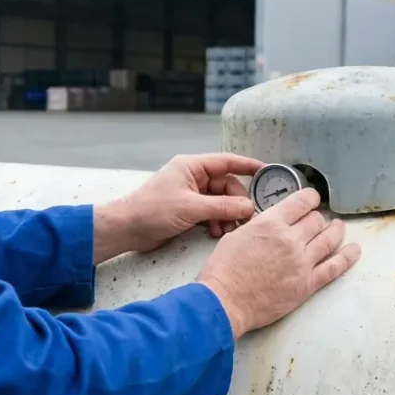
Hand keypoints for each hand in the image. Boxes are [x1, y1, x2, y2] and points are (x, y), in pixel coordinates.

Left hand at [96, 153, 264, 261]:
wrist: (128, 228)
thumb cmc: (152, 210)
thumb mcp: (191, 208)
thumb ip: (222, 207)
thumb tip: (248, 208)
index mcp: (192, 166)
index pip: (227, 161)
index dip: (248, 165)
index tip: (266, 171)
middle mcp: (193, 177)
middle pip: (227, 186)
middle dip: (236, 202)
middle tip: (244, 219)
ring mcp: (191, 194)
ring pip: (220, 201)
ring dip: (227, 215)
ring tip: (226, 230)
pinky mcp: (188, 210)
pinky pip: (212, 213)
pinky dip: (217, 222)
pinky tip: (216, 233)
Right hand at [196, 188, 360, 339]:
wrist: (225, 301)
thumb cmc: (223, 271)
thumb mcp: (236, 235)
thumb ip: (258, 227)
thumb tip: (269, 225)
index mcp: (271, 223)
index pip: (301, 201)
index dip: (310, 198)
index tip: (311, 200)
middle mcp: (290, 239)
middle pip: (316, 220)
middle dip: (316, 218)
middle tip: (315, 220)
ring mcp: (302, 262)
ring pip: (329, 238)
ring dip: (335, 230)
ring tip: (338, 227)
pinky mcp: (307, 284)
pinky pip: (334, 267)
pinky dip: (347, 257)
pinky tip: (354, 250)